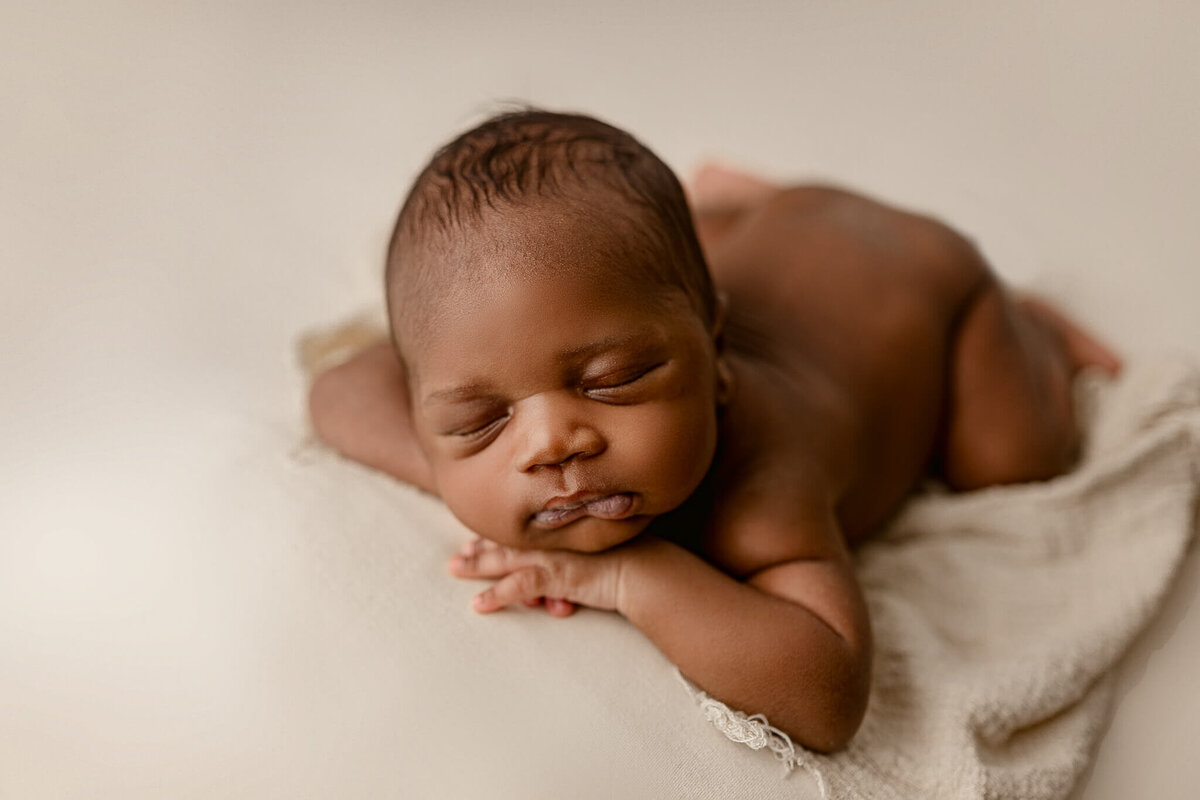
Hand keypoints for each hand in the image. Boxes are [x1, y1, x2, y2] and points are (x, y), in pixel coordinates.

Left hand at [447, 537, 626, 616]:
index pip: (523, 531)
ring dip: (477, 566)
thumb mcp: (598, 555)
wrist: (645, 570)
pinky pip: (517, 587)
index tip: (478, 538)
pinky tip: (478, 605)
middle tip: (457, 554)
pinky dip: (496, 596)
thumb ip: (578, 560)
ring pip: (503, 560)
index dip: (499, 535)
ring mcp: (551, 557)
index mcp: (560, 532)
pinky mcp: (554, 577)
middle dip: (479, 548)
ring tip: (455, 569)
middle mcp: (552, 540)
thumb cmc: (629, 562)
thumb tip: (565, 580)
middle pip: (507, 541)